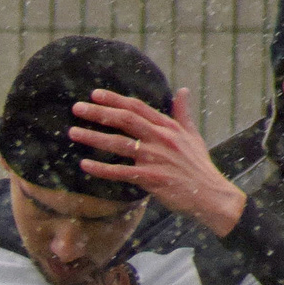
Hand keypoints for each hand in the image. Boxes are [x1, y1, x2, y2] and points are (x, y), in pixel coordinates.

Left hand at [69, 87, 247, 236]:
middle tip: (76, 108)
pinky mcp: (151, 178)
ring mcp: (156, 158)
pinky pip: (121, 172)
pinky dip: (101, 169)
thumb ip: (182, 114)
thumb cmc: (197, 165)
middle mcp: (161, 138)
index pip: (138, 108)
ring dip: (94, 137)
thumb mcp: (192, 136)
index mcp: (169, 127)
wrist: (210, 194)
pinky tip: (84, 166)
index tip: (95, 94)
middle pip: (126, 120)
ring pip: (120, 143)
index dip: (115, 99)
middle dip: (99, 112)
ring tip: (73, 132)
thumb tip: (183, 90)